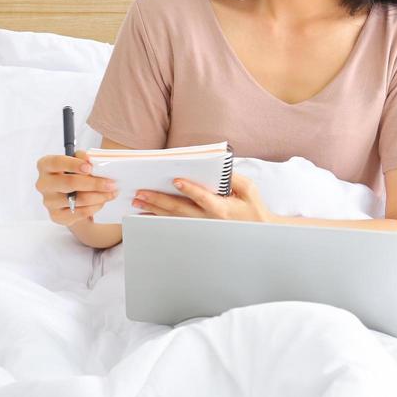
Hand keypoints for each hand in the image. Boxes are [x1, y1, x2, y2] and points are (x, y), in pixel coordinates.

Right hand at [35, 150, 118, 226]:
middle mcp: (43, 184)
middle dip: (94, 183)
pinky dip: (95, 207)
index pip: (57, 162)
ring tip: (111, 193)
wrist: (69, 196)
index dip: (73, 164)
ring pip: (78, 200)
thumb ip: (82, 157)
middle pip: (69, 183)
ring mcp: (49, 201)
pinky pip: (80, 212)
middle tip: (111, 183)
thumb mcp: (76, 160)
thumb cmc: (72, 173)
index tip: (90, 167)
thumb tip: (91, 162)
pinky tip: (102, 201)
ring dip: (99, 196)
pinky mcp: (56, 216)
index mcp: (45, 165)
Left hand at [132, 173, 269, 222]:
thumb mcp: (249, 189)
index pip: (203, 198)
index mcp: (222, 209)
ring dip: (154, 210)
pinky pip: (175, 224)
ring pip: (174, 218)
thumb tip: (217, 164)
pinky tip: (146, 214)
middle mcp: (208, 220)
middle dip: (159, 200)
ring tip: (138, 202)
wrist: (258, 232)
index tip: (175, 181)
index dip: (189, 189)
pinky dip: (159, 219)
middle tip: (141, 193)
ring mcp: (201, 227)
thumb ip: (233, 177)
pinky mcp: (197, 230)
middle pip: (180, 210)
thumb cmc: (253, 208)